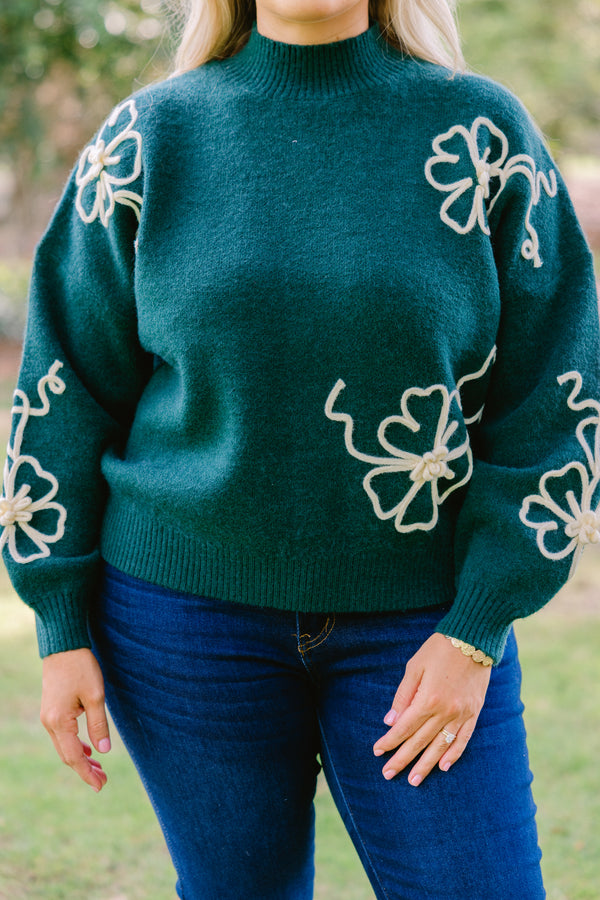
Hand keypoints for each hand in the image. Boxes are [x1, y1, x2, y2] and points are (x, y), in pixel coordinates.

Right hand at [41, 648, 110, 792]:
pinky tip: (88, 750)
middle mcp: (50, 723)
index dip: (87, 773)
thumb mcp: (96, 696)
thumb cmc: (81, 668)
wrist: (63, 646)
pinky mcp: (51, 710)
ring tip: (99, 768)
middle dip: (85, 769)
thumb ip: (99, 725)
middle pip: (67, 755)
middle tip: (103, 781)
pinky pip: (62, 735)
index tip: (101, 786)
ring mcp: (48, 717)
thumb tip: (104, 751)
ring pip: (64, 746)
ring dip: (80, 758)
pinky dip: (75, 745)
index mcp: (60, 722)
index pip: (74, 757)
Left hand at [373, 633, 491, 785]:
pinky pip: (463, 739)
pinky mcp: (474, 713)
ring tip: (413, 780)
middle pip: (420, 741)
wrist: (473, 639)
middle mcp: (445, 711)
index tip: (377, 751)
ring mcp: (462, 714)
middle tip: (388, 774)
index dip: (389, 741)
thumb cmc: (439, 649)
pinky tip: (444, 766)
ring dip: (426, 764)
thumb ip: (403, 696)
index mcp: (427, 699)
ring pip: (440, 746)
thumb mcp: (414, 667)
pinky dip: (454, 754)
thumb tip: (391, 721)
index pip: (404, 728)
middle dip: (402, 759)